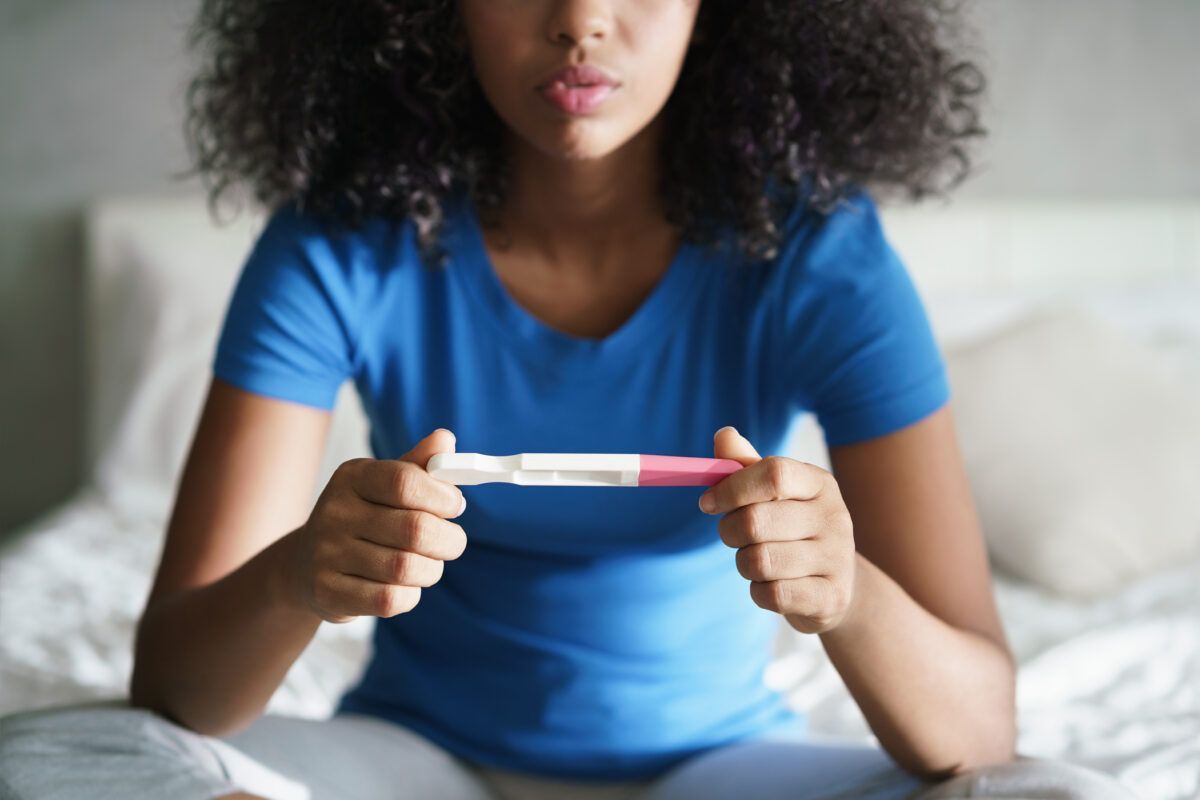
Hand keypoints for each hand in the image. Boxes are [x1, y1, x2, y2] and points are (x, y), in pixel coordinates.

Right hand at [284, 428, 467, 622]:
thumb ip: (418, 465)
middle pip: (414, 529)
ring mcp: (326, 554)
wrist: (307, 565)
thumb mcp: (385, 486)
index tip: (456, 506)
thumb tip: (445, 439)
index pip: (404, 481)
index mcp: (352, 477)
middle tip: (453, 542)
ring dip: (432, 569)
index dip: (442, 496)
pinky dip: (411, 594)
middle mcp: (334, 512)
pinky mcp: (328, 592)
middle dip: (449, 540)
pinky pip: (390, 599)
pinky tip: (406, 585)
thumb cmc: (362, 519)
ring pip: (406, 568)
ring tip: (429, 564)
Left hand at [699, 426, 856, 633]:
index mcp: (819, 483)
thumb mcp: (774, 493)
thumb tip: (723, 435)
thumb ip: (745, 465)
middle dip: (728, 531)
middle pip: (756, 521)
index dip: (731, 488)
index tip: (707, 502)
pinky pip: (773, 595)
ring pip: (759, 561)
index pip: (773, 474)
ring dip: (743, 564)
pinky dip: (759, 592)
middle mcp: (835, 517)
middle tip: (731, 535)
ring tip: (756, 561)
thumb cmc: (794, 529)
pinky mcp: (832, 598)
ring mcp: (837, 559)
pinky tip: (772, 585)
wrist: (837, 583)